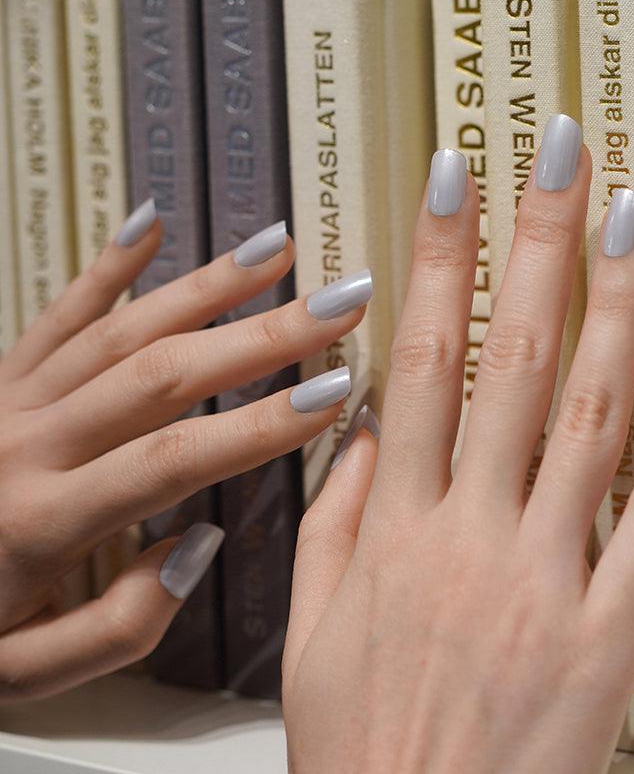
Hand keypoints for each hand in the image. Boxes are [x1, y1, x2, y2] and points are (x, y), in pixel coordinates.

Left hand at [0, 205, 370, 700]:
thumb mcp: (29, 673)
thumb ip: (121, 625)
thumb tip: (199, 541)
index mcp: (44, 519)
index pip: (174, 458)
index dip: (260, 425)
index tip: (335, 394)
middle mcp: (30, 442)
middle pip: (165, 374)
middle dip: (264, 337)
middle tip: (339, 303)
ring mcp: (13, 397)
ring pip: (125, 328)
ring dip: (208, 286)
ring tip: (276, 249)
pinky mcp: (4, 374)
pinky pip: (59, 310)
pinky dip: (107, 264)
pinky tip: (150, 222)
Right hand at [282, 115, 633, 772]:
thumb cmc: (362, 742)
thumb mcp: (312, 627)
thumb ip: (335, 516)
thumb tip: (362, 427)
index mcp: (397, 527)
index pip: (422, 359)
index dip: (437, 261)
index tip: (453, 184)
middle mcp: (472, 534)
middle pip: (515, 359)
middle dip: (537, 244)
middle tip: (559, 157)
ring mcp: (547, 578)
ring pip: (591, 416)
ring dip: (616, 307)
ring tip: (633, 219)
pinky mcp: (607, 632)